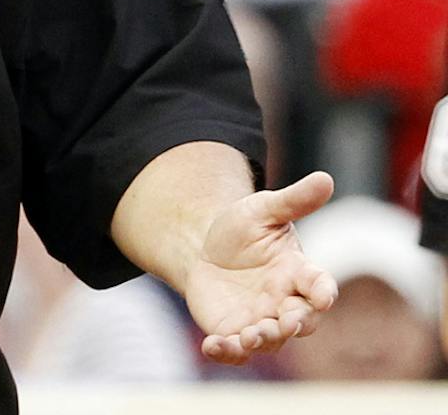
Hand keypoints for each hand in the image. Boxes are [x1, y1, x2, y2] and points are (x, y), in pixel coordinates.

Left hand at [181, 171, 339, 364]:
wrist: (203, 248)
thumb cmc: (241, 229)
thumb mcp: (263, 209)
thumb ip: (294, 200)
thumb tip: (325, 178)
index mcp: (298, 272)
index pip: (320, 284)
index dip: (324, 291)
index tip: (324, 295)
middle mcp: (285, 301)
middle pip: (301, 320)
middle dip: (295, 324)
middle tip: (285, 324)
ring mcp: (260, 319)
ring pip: (270, 339)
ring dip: (262, 340)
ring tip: (248, 337)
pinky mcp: (233, 331)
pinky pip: (235, 350)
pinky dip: (227, 351)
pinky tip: (212, 346)